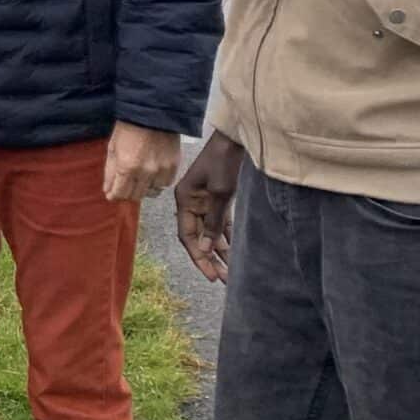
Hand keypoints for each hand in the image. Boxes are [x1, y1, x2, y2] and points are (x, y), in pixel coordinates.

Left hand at [102, 122, 182, 202]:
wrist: (153, 113)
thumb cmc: (129, 127)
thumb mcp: (112, 147)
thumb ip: (110, 171)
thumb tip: (108, 190)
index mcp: (127, 166)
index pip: (120, 193)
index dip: (114, 196)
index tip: (112, 195)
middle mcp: (145, 172)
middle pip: (136, 196)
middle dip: (127, 193)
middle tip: (125, 186)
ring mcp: (161, 170)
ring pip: (151, 192)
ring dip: (143, 189)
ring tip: (139, 180)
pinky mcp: (173, 166)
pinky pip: (165, 184)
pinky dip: (158, 183)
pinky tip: (152, 175)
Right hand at [173, 132, 245, 282]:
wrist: (235, 140)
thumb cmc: (223, 162)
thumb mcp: (219, 193)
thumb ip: (213, 221)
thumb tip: (206, 248)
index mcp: (184, 200)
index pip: (187, 236)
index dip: (198, 257)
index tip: (211, 275)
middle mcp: (191, 203)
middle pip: (199, 238)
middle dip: (211, 259)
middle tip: (224, 279)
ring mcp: (204, 202)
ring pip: (211, 233)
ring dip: (221, 251)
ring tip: (233, 271)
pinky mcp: (217, 199)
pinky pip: (220, 224)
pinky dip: (227, 237)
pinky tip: (235, 252)